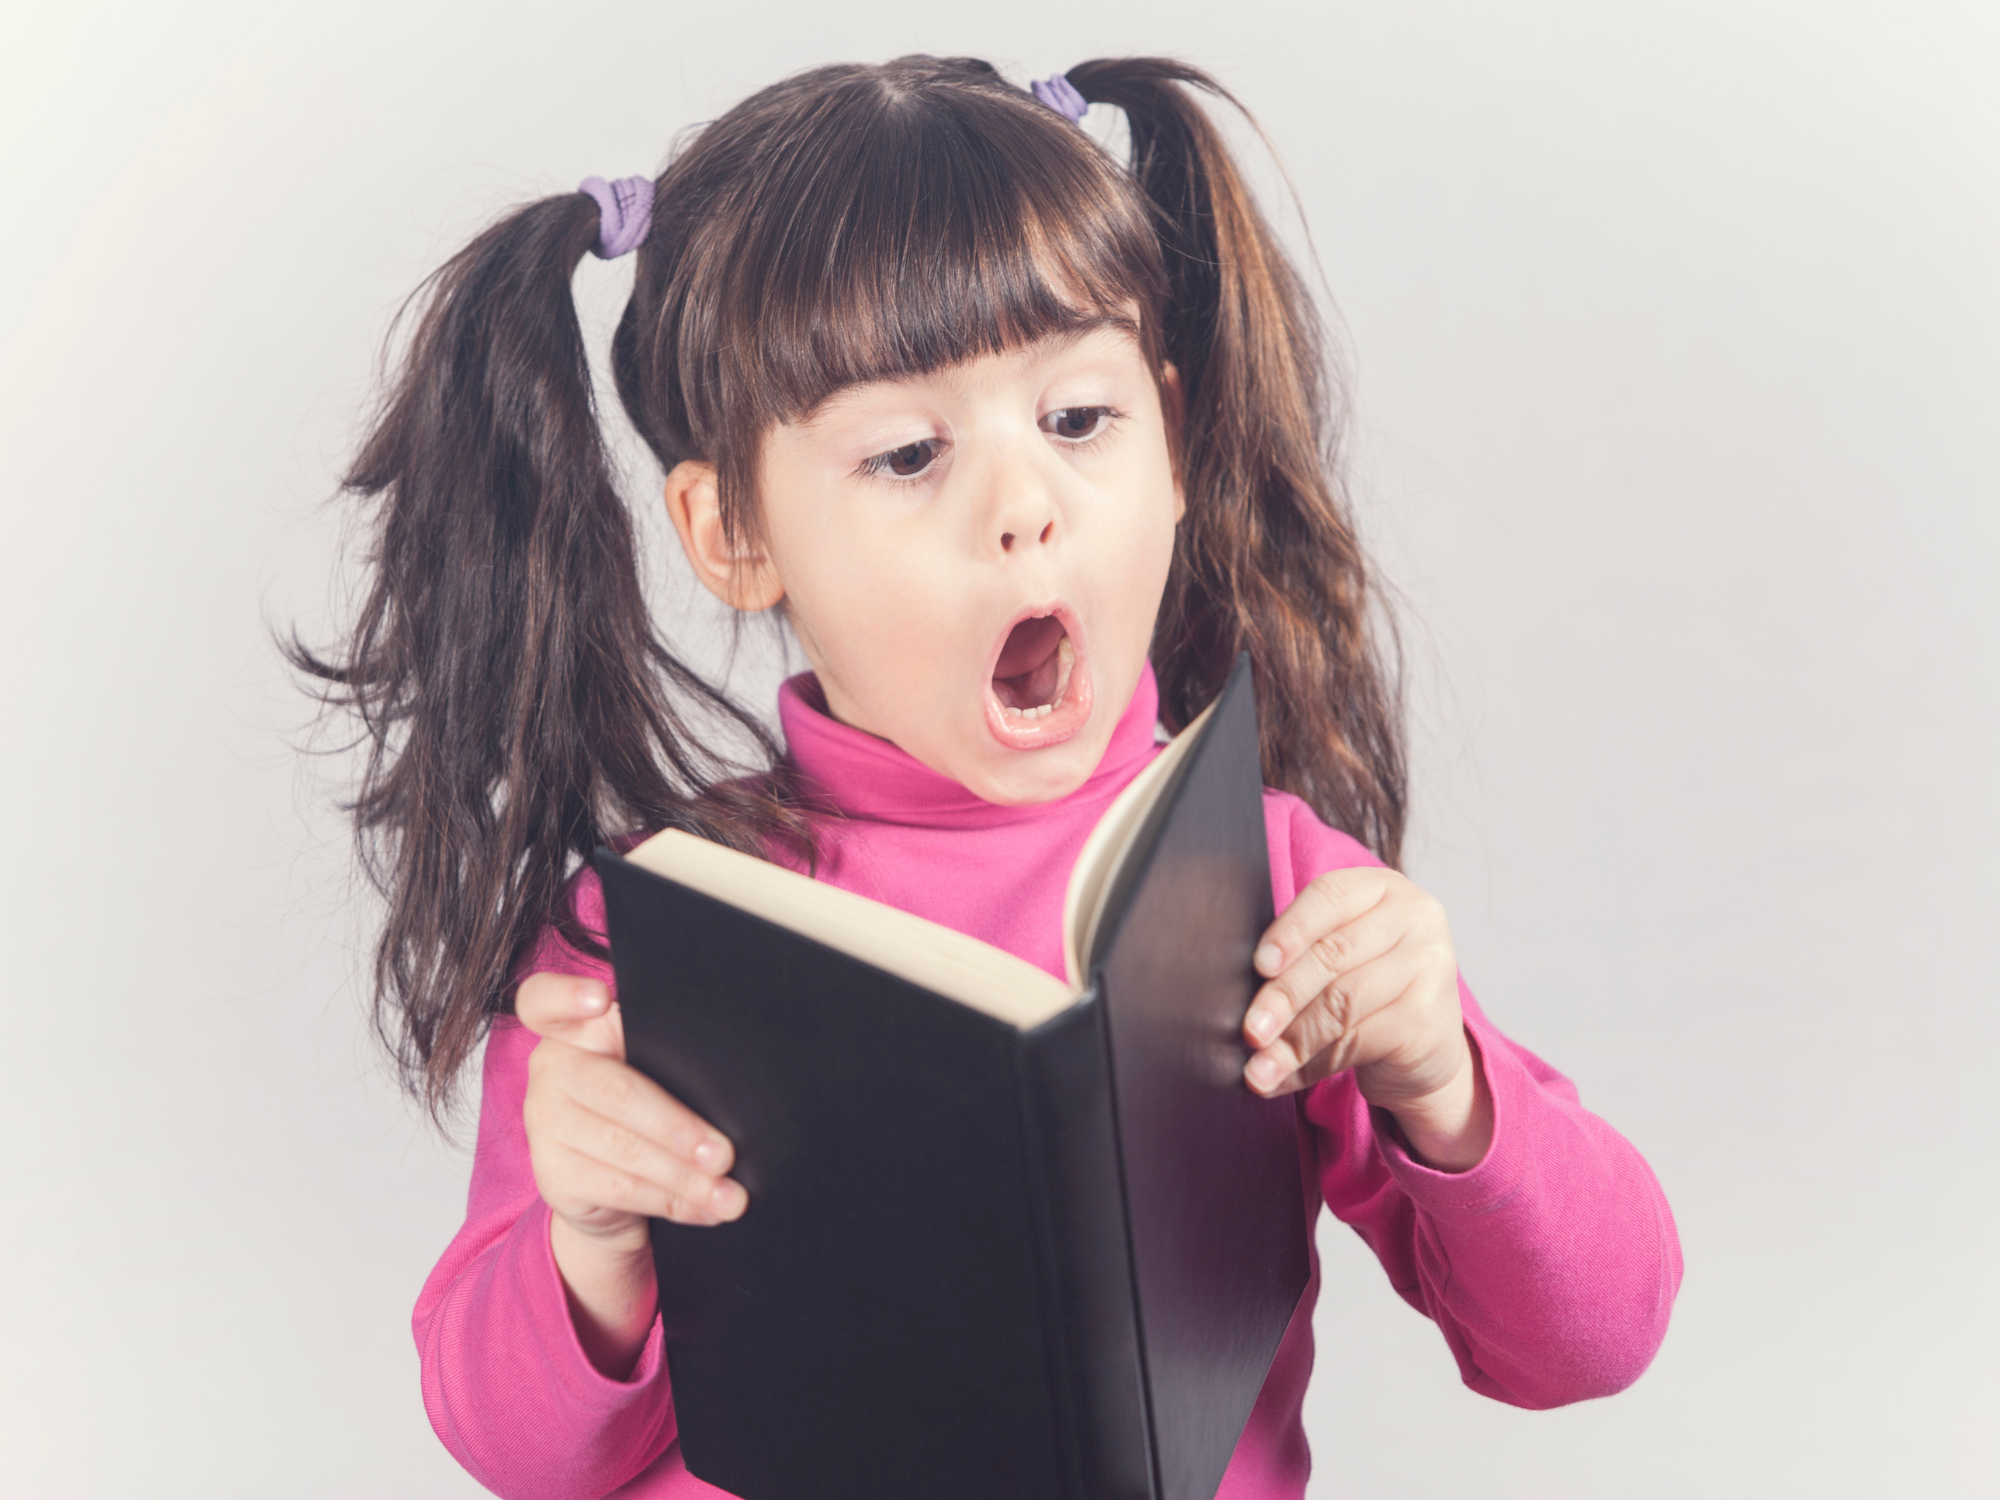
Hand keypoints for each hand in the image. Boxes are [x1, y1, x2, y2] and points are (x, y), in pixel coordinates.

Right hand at [519, 972, 746, 1255]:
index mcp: (574, 1028)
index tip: (602, 999)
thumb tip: (736, 1076)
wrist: (606, 1185)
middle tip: (725, 1155)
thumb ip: (666, 1052)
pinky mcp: (553, 1174)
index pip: (544, 1000)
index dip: (569, 995)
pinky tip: (706, 1207)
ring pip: (625, 1149)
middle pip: (618, 1092)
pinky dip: (672, 1201)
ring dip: (685, 1177)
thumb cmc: (642, 1107)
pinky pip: (621, 1188)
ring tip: (730, 1195)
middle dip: (679, 1128)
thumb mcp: (650, 1067)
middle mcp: (551, 1070)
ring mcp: (545, 1123)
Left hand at [1239, 869, 1492, 1170]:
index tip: (1258, 965)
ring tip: (1258, 1069)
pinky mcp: (1430, 1021)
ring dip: (1292, 1042)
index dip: (1290, 930)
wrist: (1428, 1047)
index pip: (1329, 896)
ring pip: (1342, 1004)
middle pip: (1332, 954)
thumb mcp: (1339, 957)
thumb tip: (1235, 995)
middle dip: (1283, 997)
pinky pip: (1358, 1042)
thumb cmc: (1369, 989)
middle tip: (1249, 1032)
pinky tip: (1285, 1078)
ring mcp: (1431, 968)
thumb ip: (1300, 957)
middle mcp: (1416, 918)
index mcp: (1384, 888)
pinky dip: (1313, 1065)